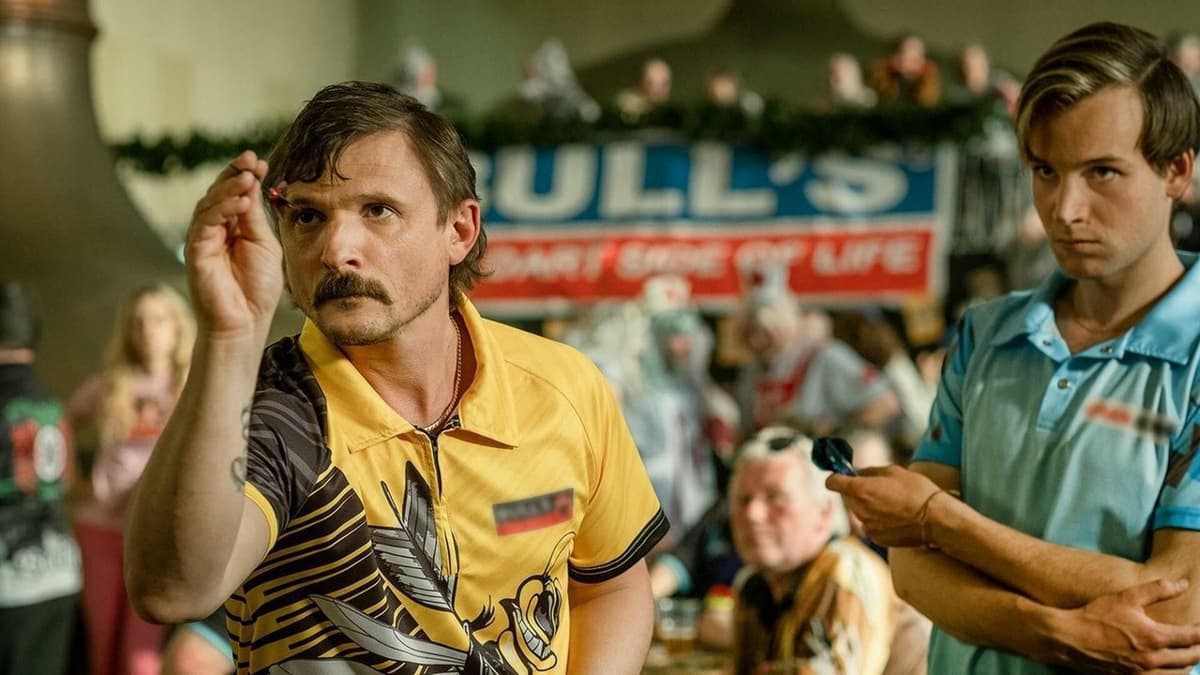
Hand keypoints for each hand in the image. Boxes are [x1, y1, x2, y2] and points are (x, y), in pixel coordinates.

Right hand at [185, 151, 283, 336]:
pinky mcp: (195, 250)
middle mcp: (215, 229)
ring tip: (248, 178)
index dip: (245, 175)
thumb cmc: (257, 287)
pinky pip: (205, 223)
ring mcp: (203, 238)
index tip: (261, 161)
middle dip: (235, 173)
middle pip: (219, 192)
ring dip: (229, 188)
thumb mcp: (263, 244)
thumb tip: (251, 184)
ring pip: (210, 203)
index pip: (235, 194)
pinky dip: (222, 210)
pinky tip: (240, 203)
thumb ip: (254, 217)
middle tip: (251, 160)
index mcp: (234, 227)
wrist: (245, 321)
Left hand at [825, 465, 940, 547]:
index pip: (832, 482)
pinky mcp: (876, 538)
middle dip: (855, 491)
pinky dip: (876, 520)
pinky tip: (894, 517)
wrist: (935, 520)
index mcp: (861, 490)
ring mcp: (867, 525)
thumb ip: (869, 471)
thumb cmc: (917, 491)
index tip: (844, 475)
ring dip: (866, 506)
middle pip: (846, 497)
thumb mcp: (894, 471)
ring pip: (858, 511)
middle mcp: (859, 509)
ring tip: (889, 503)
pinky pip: (869, 525)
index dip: (837, 477)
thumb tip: (856, 472)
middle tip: (876, 488)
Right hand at [1051, 578, 1199, 673]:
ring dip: (1188, 663)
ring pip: (1180, 673)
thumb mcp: (1126, 597)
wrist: (1070, 638)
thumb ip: (1158, 589)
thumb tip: (1183, 584)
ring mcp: (1143, 673)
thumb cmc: (1097, 616)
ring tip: (1190, 654)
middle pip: (1191, 658)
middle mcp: (1153, 659)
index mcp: (1154, 637)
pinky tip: (1170, 668)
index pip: (1193, 637)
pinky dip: (1172, 674)